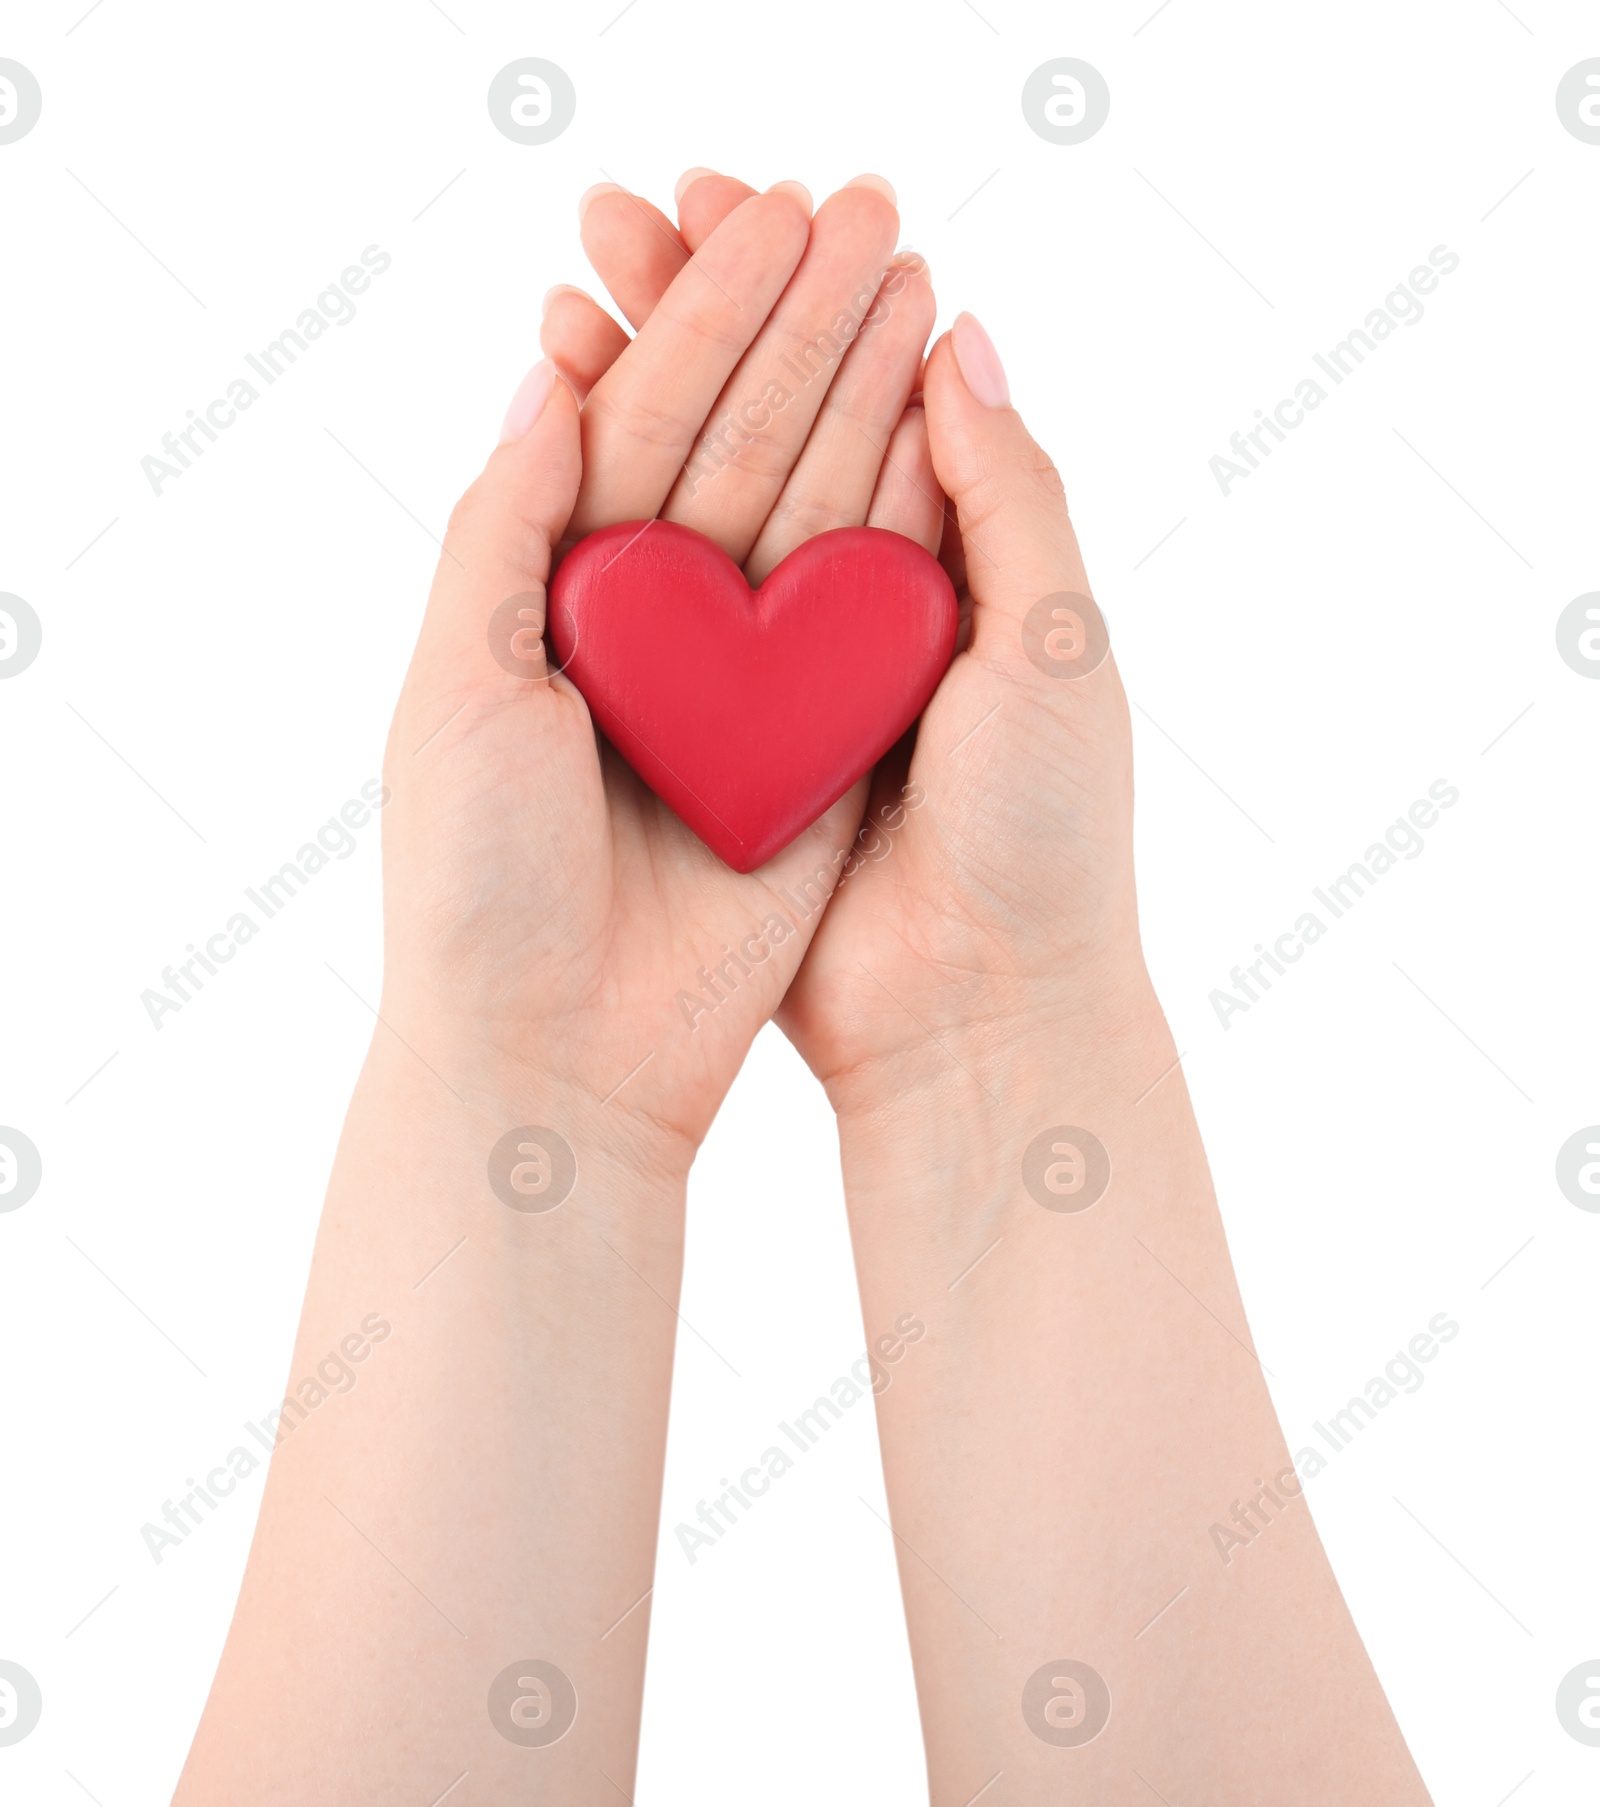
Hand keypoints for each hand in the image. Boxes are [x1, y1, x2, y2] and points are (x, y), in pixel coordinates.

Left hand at [382, 172, 937, 1163]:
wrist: (561, 1056)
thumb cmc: (478, 880)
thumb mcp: (455, 685)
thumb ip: (502, 530)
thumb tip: (548, 374)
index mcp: (558, 599)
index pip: (639, 425)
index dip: (698, 316)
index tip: (763, 213)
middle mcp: (658, 630)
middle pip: (737, 451)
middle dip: (798, 329)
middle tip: (870, 208)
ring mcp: (744, 688)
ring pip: (812, 520)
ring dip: (863, 402)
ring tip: (918, 281)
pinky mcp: (815, 752)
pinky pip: (864, 627)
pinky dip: (901, 531)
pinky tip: (945, 428)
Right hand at [551, 172, 1153, 1113]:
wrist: (972, 1015)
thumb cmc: (1042, 835)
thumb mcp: (1056, 647)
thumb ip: (1009, 495)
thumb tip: (957, 334)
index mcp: (945, 565)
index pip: (862, 388)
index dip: (800, 293)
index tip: (732, 199)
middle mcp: (850, 601)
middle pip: (768, 425)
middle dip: (698, 316)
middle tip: (614, 212)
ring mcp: (772, 667)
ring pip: (697, 502)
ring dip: (637, 395)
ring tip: (568, 292)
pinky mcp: (710, 738)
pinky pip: (654, 616)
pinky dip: (605, 525)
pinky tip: (554, 442)